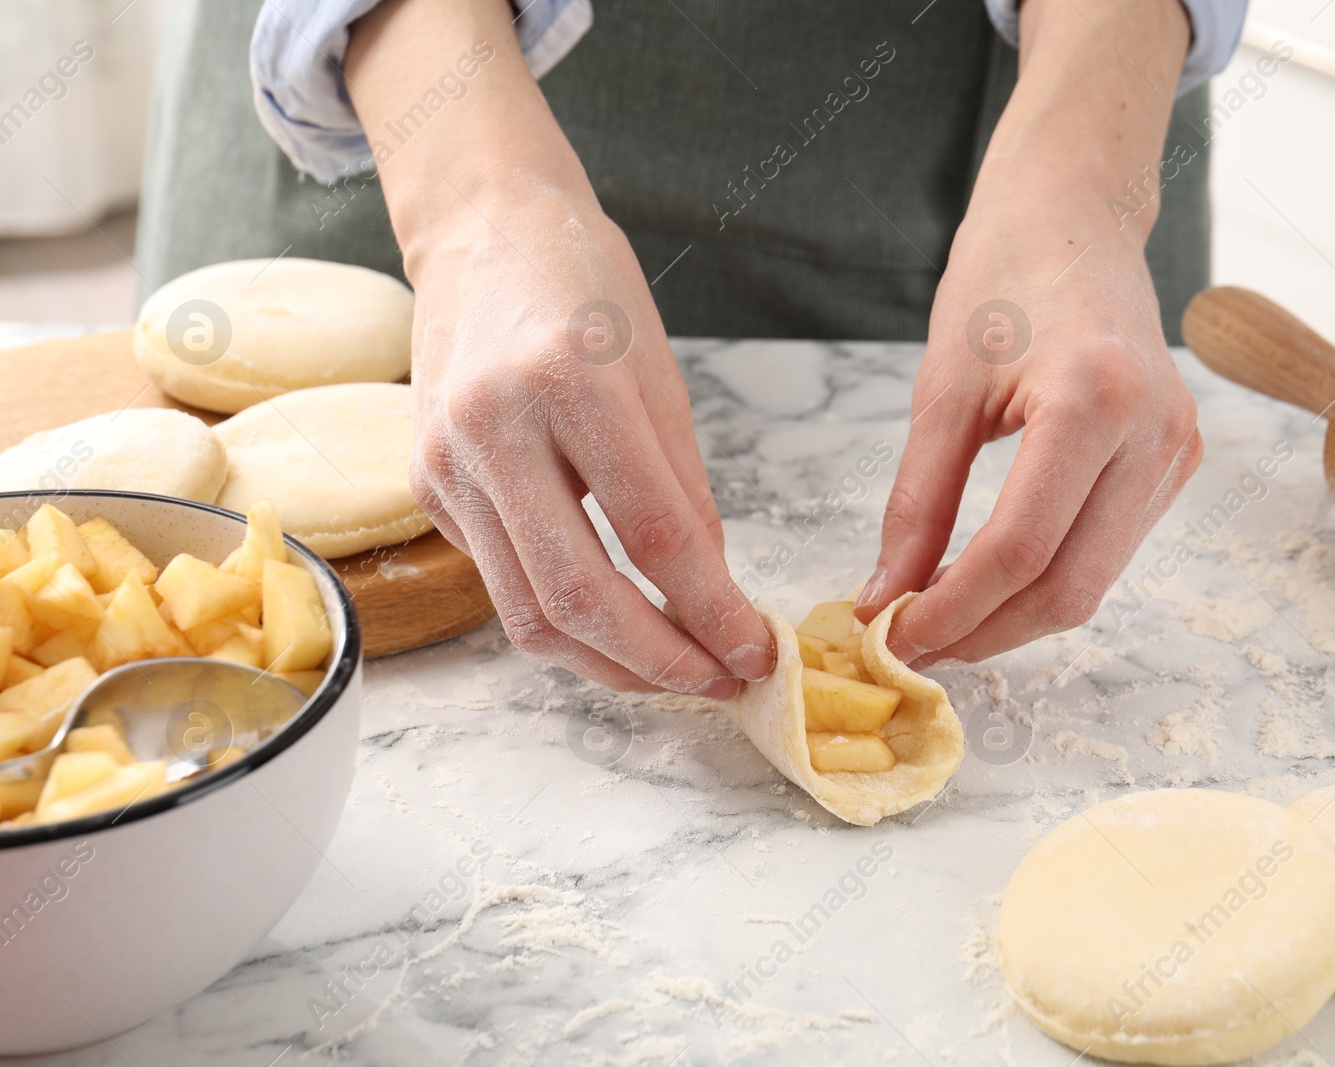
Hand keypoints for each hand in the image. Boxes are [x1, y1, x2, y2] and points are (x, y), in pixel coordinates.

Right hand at [346, 0, 773, 694]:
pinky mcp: (425, 487)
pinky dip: (563, 621)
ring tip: (674, 672)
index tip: (758, 650)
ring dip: (608, 664)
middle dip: (660, 663)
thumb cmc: (584, 287)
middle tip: (721, 681)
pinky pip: (501, 580)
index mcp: (570, 379)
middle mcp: (492, 427)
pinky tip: (615, 624)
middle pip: (577, 597)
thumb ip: (684, 489)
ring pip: (527, 614)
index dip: (713, 610)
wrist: (480, 232)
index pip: (655, 535)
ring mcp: (445, 463)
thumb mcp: (660, 373)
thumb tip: (712, 595)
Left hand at [853, 0, 1195, 665]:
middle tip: (913, 644)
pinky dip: (1048, 578)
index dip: (951, 610)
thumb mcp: (940, 389)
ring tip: (942, 615)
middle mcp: (1155, 434)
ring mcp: (1177, 452)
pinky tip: (991, 577)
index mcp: (1094, 400)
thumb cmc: (1002, 278)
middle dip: (985, 633)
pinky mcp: (1178, 461)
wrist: (1076, 216)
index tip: (893, 636)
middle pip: (1069, 588)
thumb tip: (885, 597)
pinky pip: (1110, 549)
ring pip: (1094, 581)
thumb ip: (915, 504)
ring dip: (1015, 616)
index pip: (1019, 550)